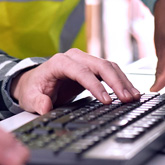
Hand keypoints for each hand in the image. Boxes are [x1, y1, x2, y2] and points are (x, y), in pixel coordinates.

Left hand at [10, 48, 141, 114]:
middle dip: (116, 82)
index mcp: (59, 62)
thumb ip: (38, 102)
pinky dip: (121, 81)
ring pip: (108, 66)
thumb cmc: (33, 88)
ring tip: (134, 96)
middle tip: (127, 99)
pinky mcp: (91, 68)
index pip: (81, 72)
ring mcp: (84, 61)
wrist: (33, 82)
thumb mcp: (30, 98)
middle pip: (100, 65)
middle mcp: (74, 57)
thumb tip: (45, 107)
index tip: (106, 100)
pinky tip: (130, 92)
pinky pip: (109, 71)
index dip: (95, 86)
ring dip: (122, 81)